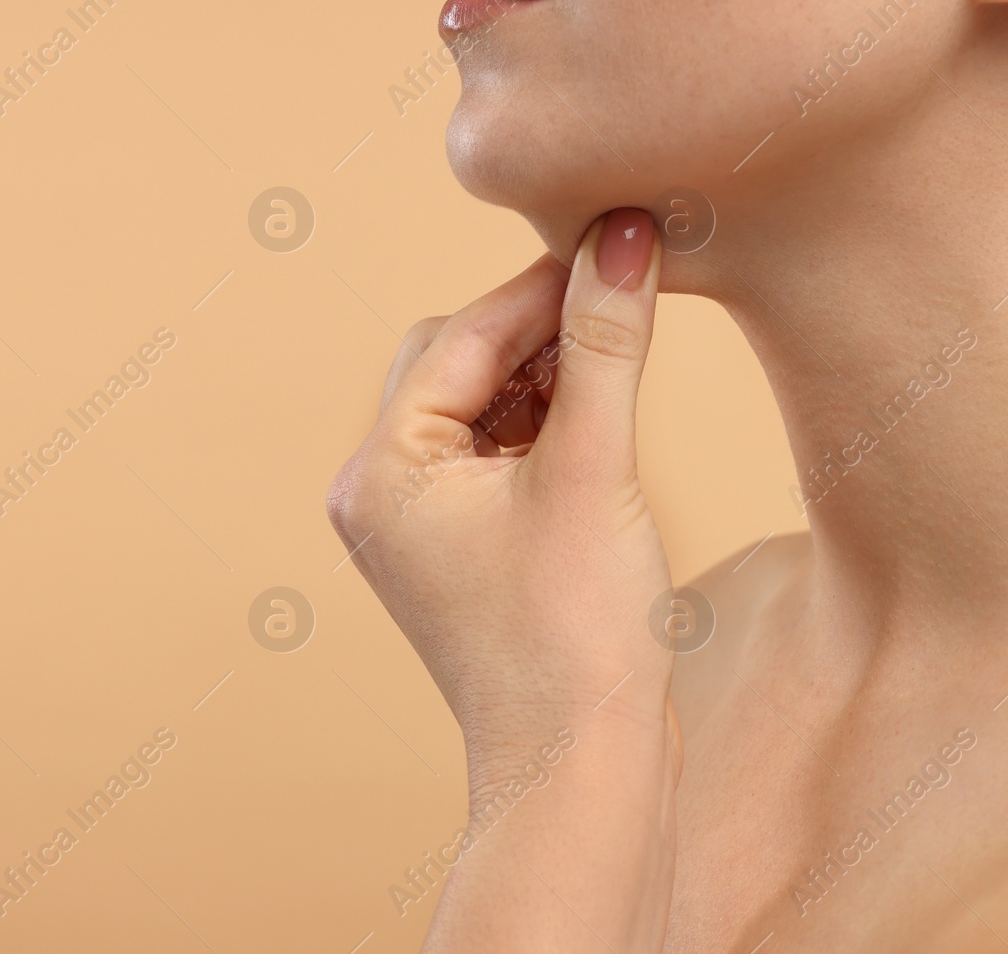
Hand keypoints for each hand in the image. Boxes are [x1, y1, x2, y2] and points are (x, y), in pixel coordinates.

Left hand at [327, 209, 679, 950]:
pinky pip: (496, 458)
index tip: (617, 240)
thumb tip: (625, 233)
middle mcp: (381, 495)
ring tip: (617, 375)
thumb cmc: (576, 635)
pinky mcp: (462, 554)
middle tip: (619, 308)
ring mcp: (419, 529)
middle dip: (538, 334)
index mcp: (382, 471)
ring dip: (547, 380)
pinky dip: (546, 431)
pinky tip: (601, 429)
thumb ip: (605, 343)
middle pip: (458, 364)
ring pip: (481, 408)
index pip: (461, 338)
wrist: (580, 773)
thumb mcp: (593, 469)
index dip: (543, 288)